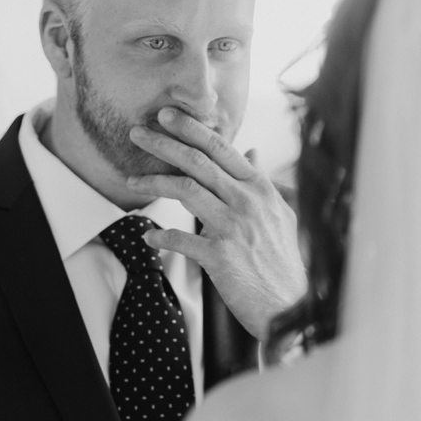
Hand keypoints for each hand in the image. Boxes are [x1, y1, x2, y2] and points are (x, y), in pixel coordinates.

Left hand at [126, 107, 306, 341]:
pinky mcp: (219, 256)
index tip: (166, 116)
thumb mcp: (280, 214)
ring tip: (132, 179)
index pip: (222, 149)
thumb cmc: (283, 261)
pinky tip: (148, 235)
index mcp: (260, 189)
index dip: (191, 129)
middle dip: (164, 143)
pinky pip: (181, 239)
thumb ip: (262, 181)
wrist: (289, 304)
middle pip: (198, 162)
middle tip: (137, 132)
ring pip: (185, 191)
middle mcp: (247, 202)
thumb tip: (251, 152)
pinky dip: (161, 236)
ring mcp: (233, 228)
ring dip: (153, 182)